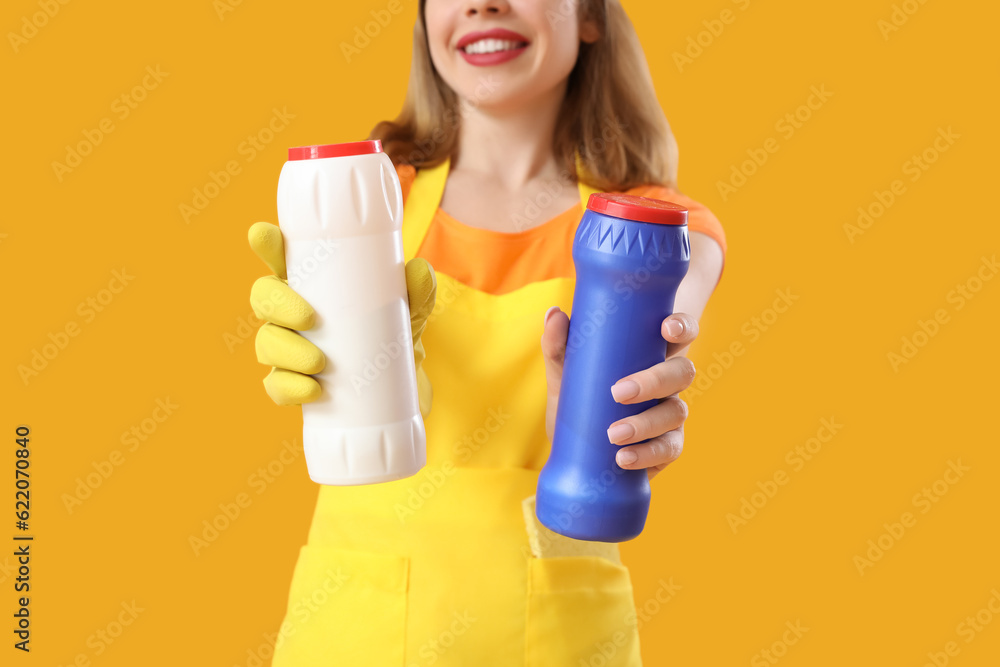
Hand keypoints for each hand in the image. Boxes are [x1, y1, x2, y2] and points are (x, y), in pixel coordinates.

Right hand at [247, 221, 436, 415]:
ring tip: (319, 362)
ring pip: (267, 343)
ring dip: (287, 351)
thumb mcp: (408, 310)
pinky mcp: (292, 385)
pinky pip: (277, 386)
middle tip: (310, 319)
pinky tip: (311, 390)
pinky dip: (290, 388)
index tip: (263, 235)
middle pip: (264, 298)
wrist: (400, 387)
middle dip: (279, 305)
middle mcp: (291, 313)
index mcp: (311, 284)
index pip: (280, 258)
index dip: (267, 243)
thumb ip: (417, 290)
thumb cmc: (392, 333)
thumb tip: (419, 270)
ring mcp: (287, 349)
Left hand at [541, 309, 698, 480]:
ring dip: (646, 423)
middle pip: (682, 372)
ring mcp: (670, 413)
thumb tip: (555, 314)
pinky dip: (648, 454)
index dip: (683, 327)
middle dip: (655, 380)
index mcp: (651, 354)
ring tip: (613, 434)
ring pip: (677, 412)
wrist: (575, 450)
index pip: (680, 333)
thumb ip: (558, 345)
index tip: (666, 327)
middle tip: (618, 392)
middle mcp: (667, 381)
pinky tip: (624, 458)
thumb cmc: (578, 398)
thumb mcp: (565, 372)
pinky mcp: (667, 446)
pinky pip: (669, 448)